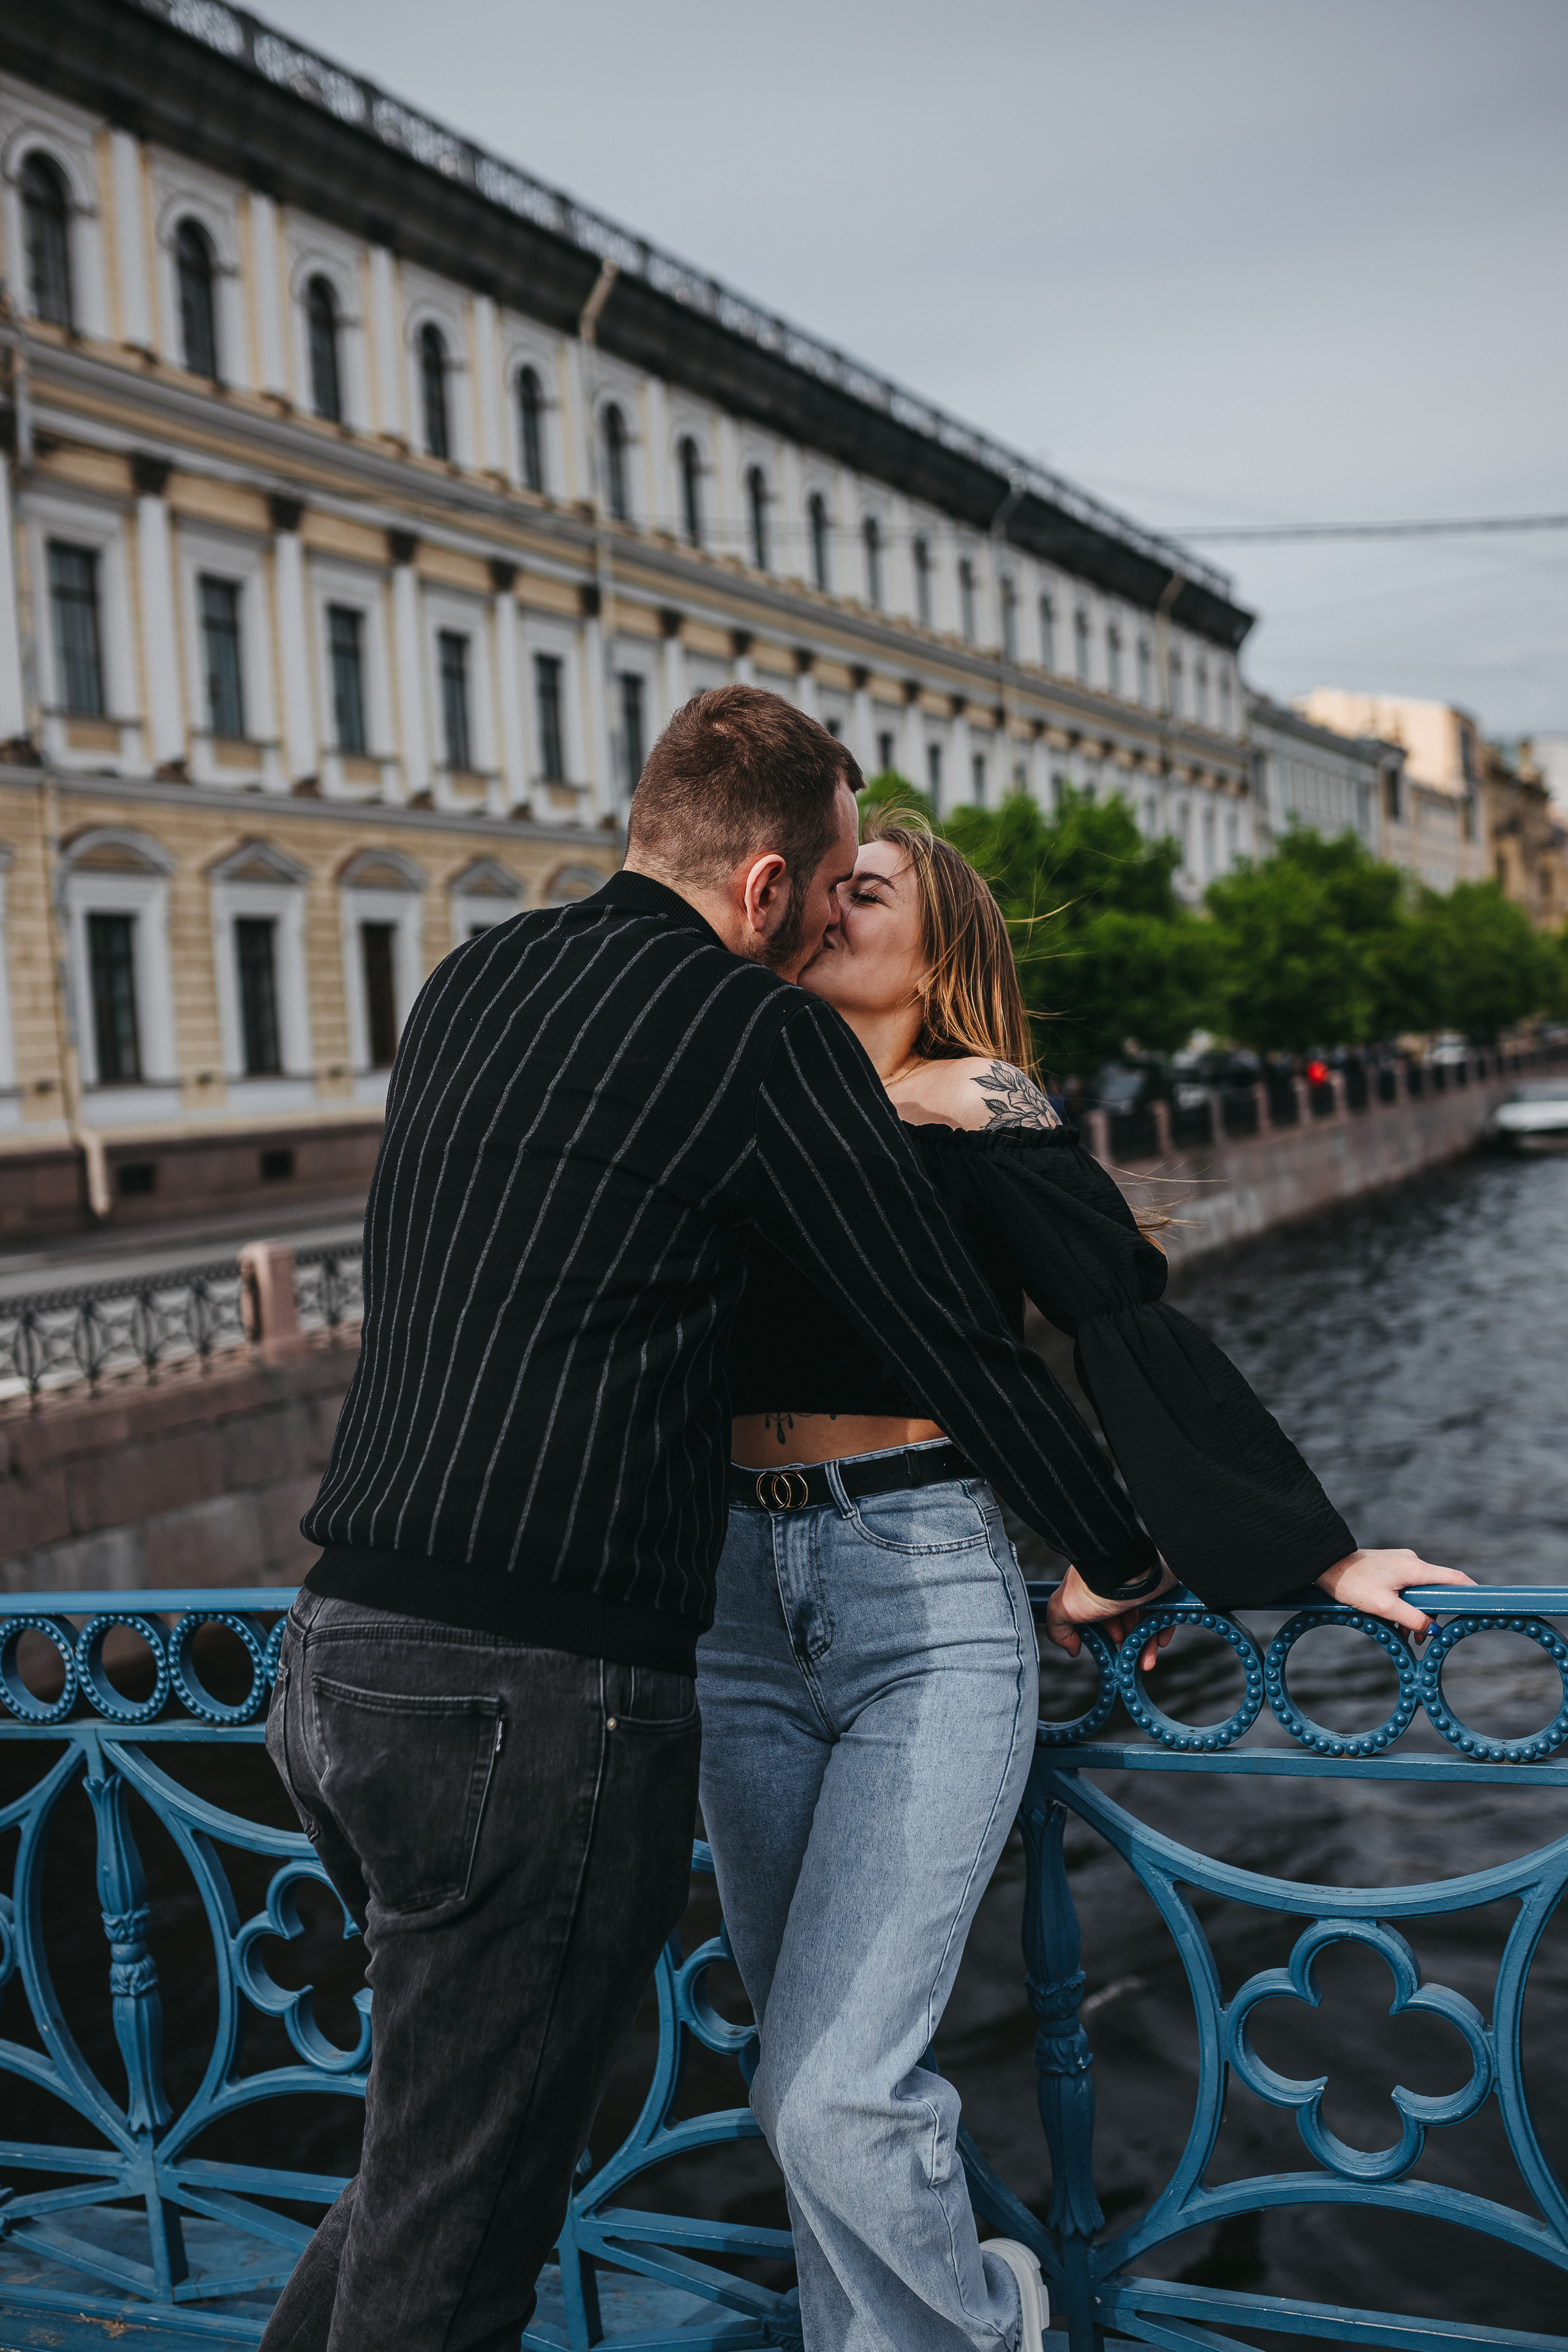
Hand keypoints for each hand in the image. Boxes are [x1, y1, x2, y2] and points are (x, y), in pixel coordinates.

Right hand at [1046, 1563, 1179, 1674]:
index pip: (1098, 1616)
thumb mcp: (1063, 1608)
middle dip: (1126, 1645)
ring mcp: (1140, 1589)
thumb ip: (1059, 1628)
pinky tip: (1158, 1643)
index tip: (1108, 1646)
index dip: (1104, 1634)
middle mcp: (1118, 1588)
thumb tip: (1071, 1649)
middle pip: (1123, 1621)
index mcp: (1094, 1590)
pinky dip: (1161, 1631)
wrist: (1129, 1572)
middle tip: (1128, 1660)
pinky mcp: (1161, 1590)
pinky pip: (1164, 1614)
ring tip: (1146, 1663)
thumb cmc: (1094, 1588)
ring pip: (1144, 1622)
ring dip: (1144, 1646)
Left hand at [1314, 1548, 1474, 1639]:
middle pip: (1436, 1591)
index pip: (1455, 1579)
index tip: (1481, 1606)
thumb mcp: (1384, 1607)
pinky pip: (1406, 1587)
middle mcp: (1412, 1562)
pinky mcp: (1389, 1566)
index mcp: (1416, 1569)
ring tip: (1401, 1634)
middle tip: (1419, 1639)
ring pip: (1419, 1592)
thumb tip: (1434, 1631)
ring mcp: (1400, 1562)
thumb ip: (1412, 1619)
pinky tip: (1392, 1621)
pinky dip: (1404, 1604)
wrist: (1326, 1564)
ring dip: (1415, 1613)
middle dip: (1432, 1615)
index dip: (1471, 1593)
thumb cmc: (1353, 1584)